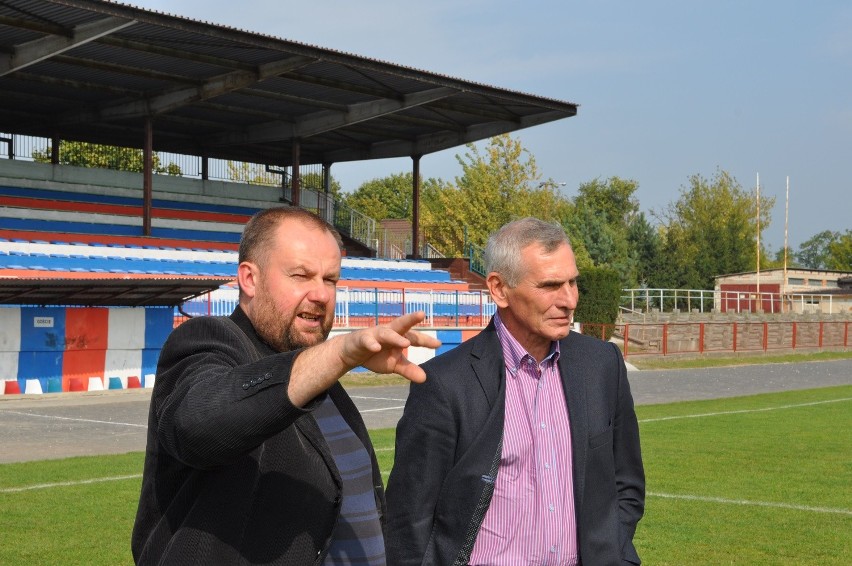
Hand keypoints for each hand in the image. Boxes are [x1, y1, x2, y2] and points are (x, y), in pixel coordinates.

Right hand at [288, 311, 440, 406]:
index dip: (426, 340)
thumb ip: (408, 369)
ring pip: (386, 332)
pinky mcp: (362, 339)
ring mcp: (375, 334)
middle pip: (401, 324)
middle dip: (411, 319)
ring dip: (395, 337)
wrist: (351, 353)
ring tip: (405, 343)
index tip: (438, 344)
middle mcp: (389, 332)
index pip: (415, 337)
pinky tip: (376, 348)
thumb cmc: (376, 355)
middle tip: (421, 314)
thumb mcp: (394, 365)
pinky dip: (371, 343)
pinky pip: (367, 340)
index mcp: (399, 337)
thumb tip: (425, 379)